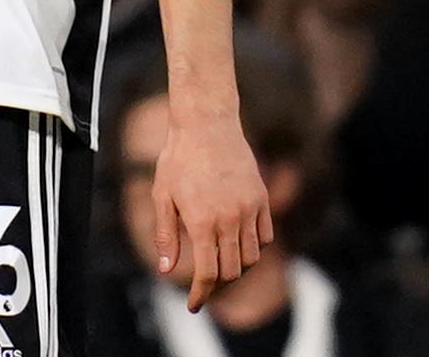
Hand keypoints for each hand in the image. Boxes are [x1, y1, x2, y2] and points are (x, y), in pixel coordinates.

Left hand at [151, 106, 273, 310]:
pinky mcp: (261, 198)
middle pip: (231, 270)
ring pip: (251, 257)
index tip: (194, 305)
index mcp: (202, 222)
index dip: (200, 294)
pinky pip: (265, 236)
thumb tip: (166, 270)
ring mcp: (249, 209)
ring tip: (220, 261)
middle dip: (216, 283)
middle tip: (203, 282)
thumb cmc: (179, 158)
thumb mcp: (162, 195)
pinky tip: (238, 241)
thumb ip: (166, 235)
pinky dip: (254, 246)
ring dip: (236, 266)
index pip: (208, 273)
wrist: (207, 124)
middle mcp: (230, 219)